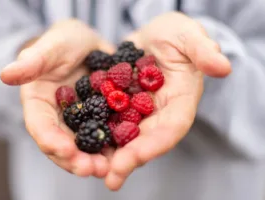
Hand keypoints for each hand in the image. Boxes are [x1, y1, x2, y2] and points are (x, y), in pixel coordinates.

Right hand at [0, 19, 114, 177]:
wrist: (89, 45)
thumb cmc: (65, 42)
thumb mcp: (51, 46)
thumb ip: (33, 61)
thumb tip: (6, 74)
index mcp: (40, 103)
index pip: (40, 126)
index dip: (50, 140)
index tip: (64, 150)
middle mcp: (59, 118)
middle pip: (62, 145)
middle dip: (75, 160)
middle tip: (92, 170)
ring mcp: (81, 122)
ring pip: (85, 147)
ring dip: (96, 160)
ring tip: (110, 168)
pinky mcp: (101, 120)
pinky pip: (107, 136)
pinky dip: (115, 147)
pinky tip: (126, 153)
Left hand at [105, 12, 230, 189]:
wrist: (153, 36)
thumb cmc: (176, 34)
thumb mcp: (189, 36)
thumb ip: (202, 50)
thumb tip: (223, 67)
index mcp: (180, 101)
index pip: (172, 128)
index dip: (156, 144)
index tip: (136, 157)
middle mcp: (159, 113)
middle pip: (147, 140)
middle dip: (129, 159)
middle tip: (111, 177)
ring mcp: (139, 112)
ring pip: (126, 137)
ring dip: (111, 155)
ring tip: (92, 170)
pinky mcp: (121, 105)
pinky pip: (108, 121)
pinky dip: (95, 132)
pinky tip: (80, 144)